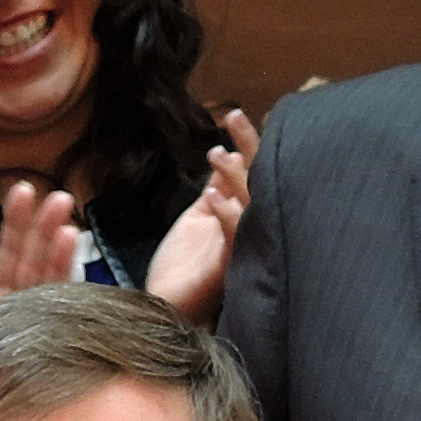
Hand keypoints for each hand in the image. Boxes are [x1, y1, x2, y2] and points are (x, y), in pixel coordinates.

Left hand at [141, 110, 258, 326]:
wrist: (162, 306)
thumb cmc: (181, 267)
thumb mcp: (197, 217)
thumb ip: (215, 189)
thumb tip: (223, 154)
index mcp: (240, 215)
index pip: (252, 173)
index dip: (248, 144)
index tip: (235, 115)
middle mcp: (247, 229)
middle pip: (259, 182)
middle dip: (250, 148)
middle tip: (234, 118)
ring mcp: (241, 248)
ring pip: (252, 206)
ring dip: (236, 178)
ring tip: (219, 155)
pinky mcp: (229, 270)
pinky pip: (236, 239)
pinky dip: (227, 215)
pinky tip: (213, 196)